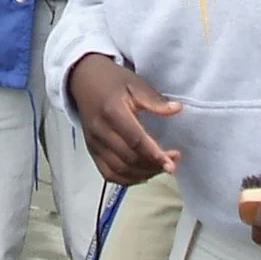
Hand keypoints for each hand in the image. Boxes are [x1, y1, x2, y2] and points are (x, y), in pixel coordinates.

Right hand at [67, 53, 181, 184]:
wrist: (84, 80)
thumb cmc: (111, 81)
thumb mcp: (135, 83)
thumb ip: (155, 100)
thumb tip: (176, 110)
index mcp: (112, 111)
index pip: (135, 140)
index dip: (154, 154)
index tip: (172, 162)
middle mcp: (100, 130)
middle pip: (128, 158)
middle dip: (153, 165)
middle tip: (171, 162)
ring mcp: (94, 142)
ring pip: (119, 170)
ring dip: (142, 174)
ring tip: (159, 167)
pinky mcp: (91, 150)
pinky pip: (108, 173)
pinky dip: (127, 179)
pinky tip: (142, 174)